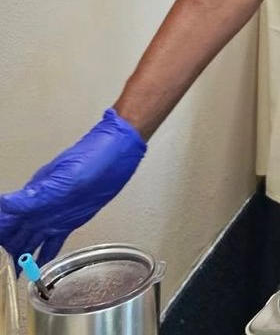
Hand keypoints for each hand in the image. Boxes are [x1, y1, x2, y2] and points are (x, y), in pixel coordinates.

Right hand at [0, 109, 145, 265]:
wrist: (119, 150)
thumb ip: (35, 195)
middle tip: (0, 273)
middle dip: (4, 253)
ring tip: (10, 277)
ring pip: (29, 241)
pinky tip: (38, 269)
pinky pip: (52, 243)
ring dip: (19, 258)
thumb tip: (3, 203)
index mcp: (34, 196)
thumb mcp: (65, 177)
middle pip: (13, 235)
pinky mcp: (70, 221)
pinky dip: (43, 257)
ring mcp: (54, 215)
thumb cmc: (94, 156)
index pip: (5, 222)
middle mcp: (39, 208)